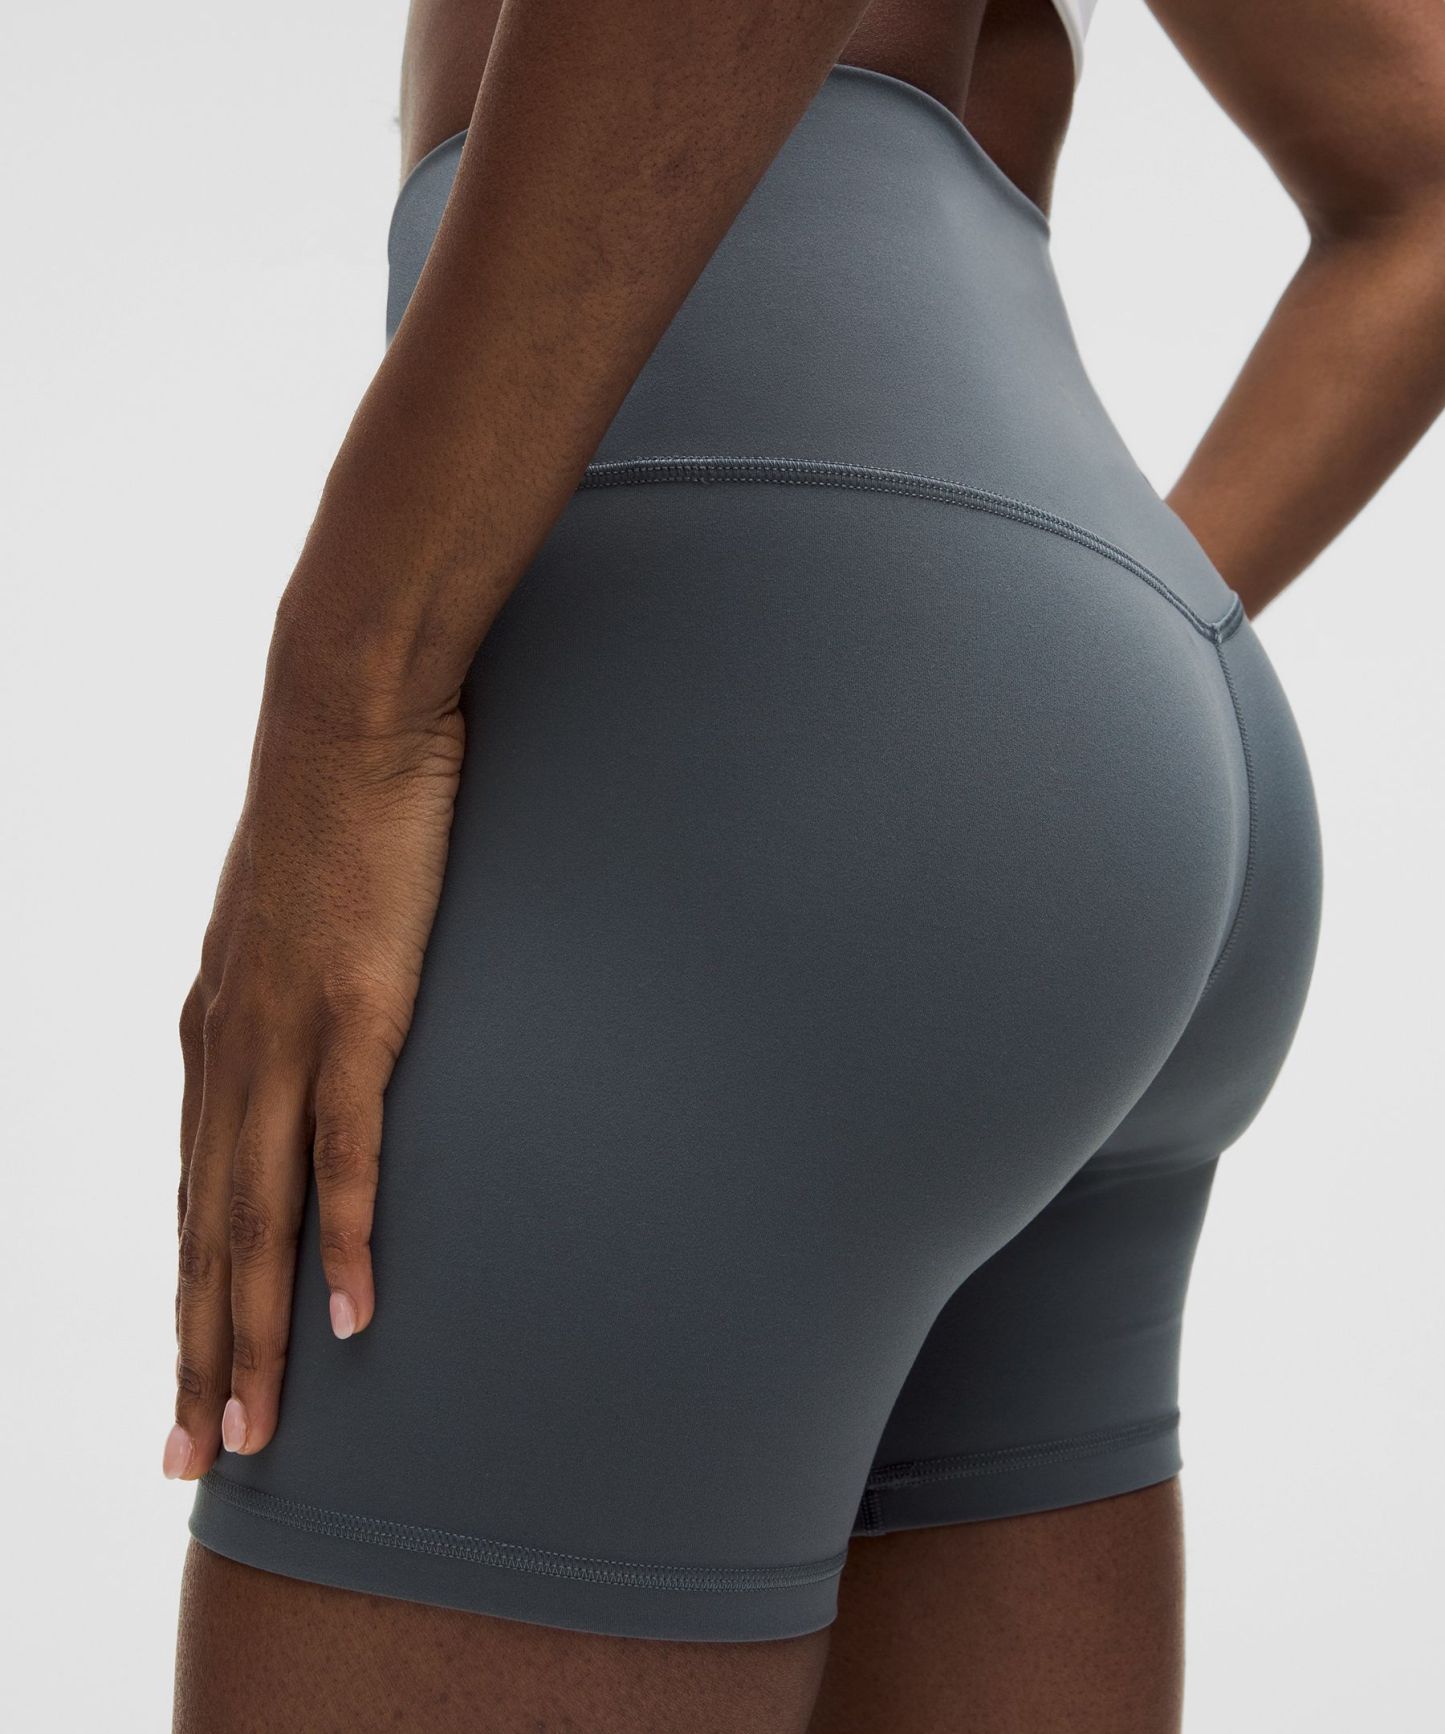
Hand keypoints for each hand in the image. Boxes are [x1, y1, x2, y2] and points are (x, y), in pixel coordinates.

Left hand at [163, 675, 463, 1480]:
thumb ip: (288, 995)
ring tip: (248, 1430)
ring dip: (250, 1332)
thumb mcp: (294, 924)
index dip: (187, 1301)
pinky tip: (351, 1313)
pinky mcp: (357, 1012)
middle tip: (194, 1460)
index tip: (184, 1382)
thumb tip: (311, 1040)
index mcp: (214, 1035)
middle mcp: (228, 1053)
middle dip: (196, 1354)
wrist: (344, 720)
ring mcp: (286, 1037)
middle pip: (206, 1234)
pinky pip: (344, 1149)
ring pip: (253, 1217)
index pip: (194, 1198)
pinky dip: (345, 1238)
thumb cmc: (331, 815)